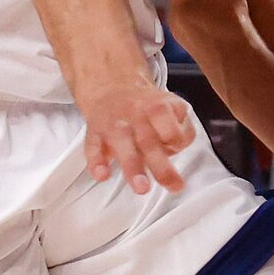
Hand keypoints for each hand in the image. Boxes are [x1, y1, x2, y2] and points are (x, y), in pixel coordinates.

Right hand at [81, 74, 194, 193]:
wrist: (110, 86)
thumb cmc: (146, 106)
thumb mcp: (173, 107)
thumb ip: (181, 130)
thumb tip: (176, 149)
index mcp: (158, 108)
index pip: (171, 128)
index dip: (176, 140)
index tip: (175, 147)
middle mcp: (135, 116)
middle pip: (149, 141)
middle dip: (160, 165)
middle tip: (171, 185)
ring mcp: (113, 125)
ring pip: (122, 145)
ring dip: (132, 168)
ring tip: (141, 188)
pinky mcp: (95, 133)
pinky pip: (92, 147)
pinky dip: (96, 162)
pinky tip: (102, 175)